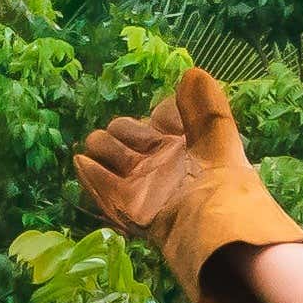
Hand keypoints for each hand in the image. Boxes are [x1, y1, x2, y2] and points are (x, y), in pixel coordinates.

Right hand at [72, 67, 253, 241]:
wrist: (214, 229)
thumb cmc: (221, 181)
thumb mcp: (219, 139)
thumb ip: (205, 108)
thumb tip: (192, 73)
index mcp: (187, 146)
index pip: (162, 119)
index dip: (161, 114)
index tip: (163, 117)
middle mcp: (163, 164)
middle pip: (129, 136)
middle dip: (123, 130)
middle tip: (128, 135)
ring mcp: (144, 185)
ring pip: (112, 157)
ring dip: (103, 147)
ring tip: (102, 146)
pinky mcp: (128, 207)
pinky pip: (103, 186)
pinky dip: (91, 174)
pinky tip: (82, 161)